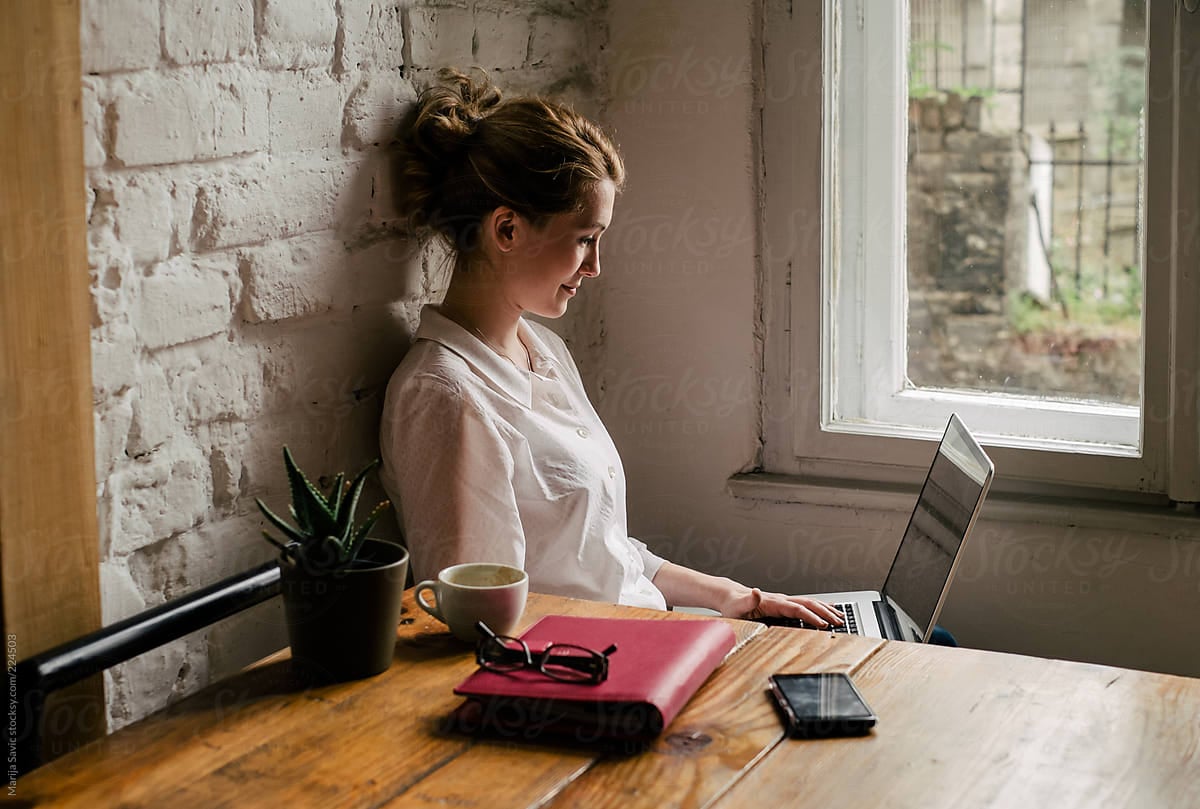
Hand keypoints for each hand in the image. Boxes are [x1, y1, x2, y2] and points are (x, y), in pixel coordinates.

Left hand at [722, 587, 844, 627]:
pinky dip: (819, 606)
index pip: (797, 609)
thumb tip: (756, 591)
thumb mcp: (737, 605)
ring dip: (825, 609)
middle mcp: (781, 599)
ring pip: (809, 603)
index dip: (811, 616)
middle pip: (808, 604)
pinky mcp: (783, 603)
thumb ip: (748, 600)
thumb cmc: (733, 604)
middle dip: (825, 613)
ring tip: (840, 617)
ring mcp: (783, 600)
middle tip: (839, 622)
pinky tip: (828, 609)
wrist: (731, 596)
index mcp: (773, 602)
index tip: (823, 625)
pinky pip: (804, 604)